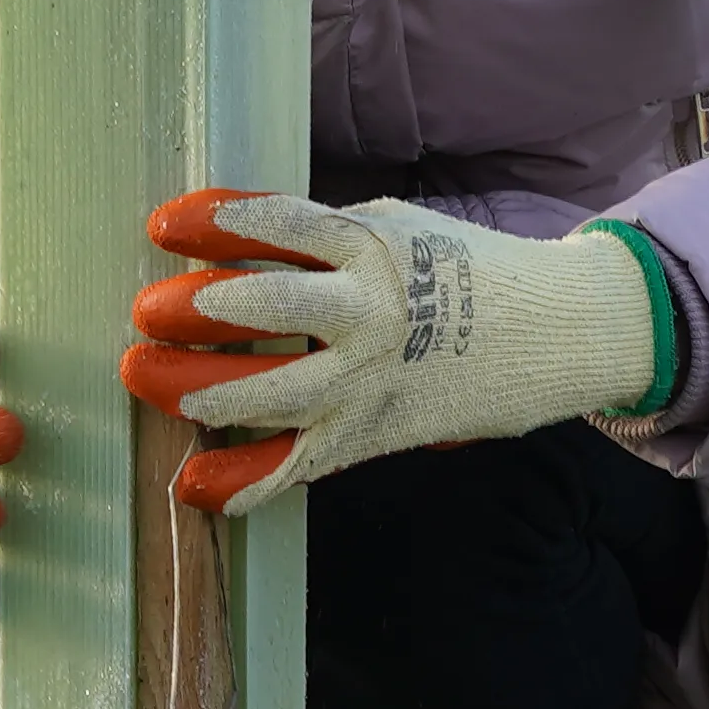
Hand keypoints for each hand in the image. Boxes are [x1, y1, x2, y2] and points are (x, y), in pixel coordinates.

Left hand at [122, 189, 667, 516]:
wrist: (562, 329)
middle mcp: (369, 314)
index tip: (163, 226)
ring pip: (272, 392)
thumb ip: (323, 238)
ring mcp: (369, 381)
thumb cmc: (469, 271)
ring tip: (150, 378)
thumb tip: (234, 240)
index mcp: (372, 246)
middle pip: (268, 308)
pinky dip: (245, 481)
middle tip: (147, 312)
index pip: (280, 225)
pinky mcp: (373, 434)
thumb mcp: (398, 230)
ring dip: (203, 390)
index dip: (215, 222)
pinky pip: (301, 466)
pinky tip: (195, 485)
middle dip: (197, 311)